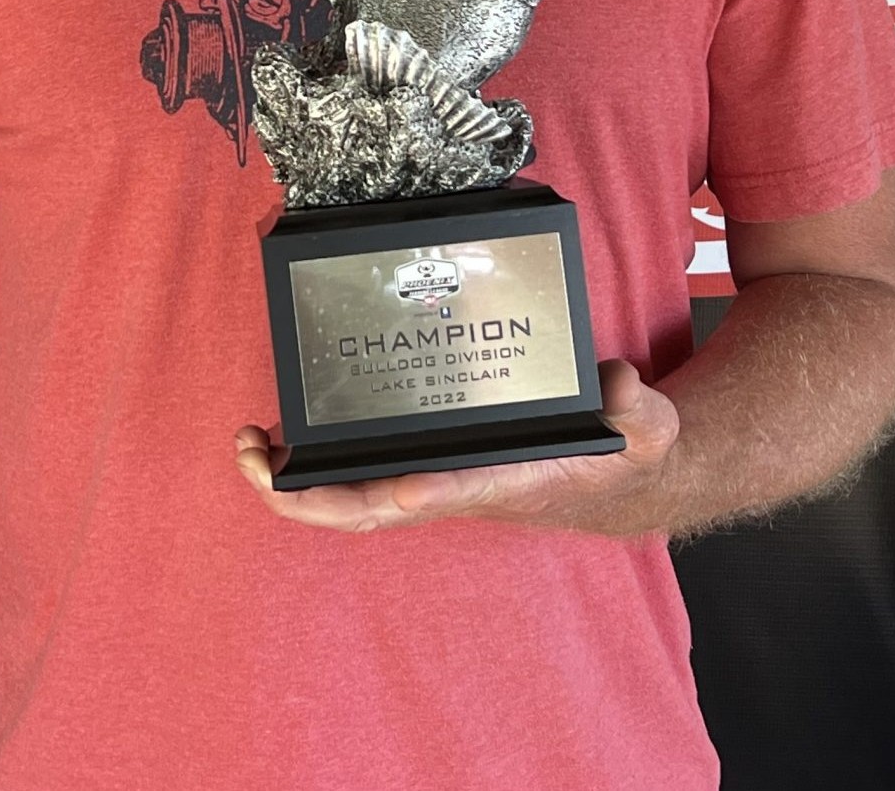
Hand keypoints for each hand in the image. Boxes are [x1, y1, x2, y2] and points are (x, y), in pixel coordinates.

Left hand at [233, 359, 682, 537]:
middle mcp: (456, 489)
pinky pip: (358, 477)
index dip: (422, 492)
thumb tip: (618, 384)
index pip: (455, 492)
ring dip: (293, 483)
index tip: (399, 486)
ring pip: (351, 499)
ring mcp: (434, 482)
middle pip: (369, 510)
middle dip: (306, 495)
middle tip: (252, 456)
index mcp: (504, 483)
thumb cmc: (623, 454)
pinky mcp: (426, 467)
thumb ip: (637, 409)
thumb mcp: (648, 429)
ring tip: (246, 444)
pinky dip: (313, 466)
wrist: (616, 481)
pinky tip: (281, 436)